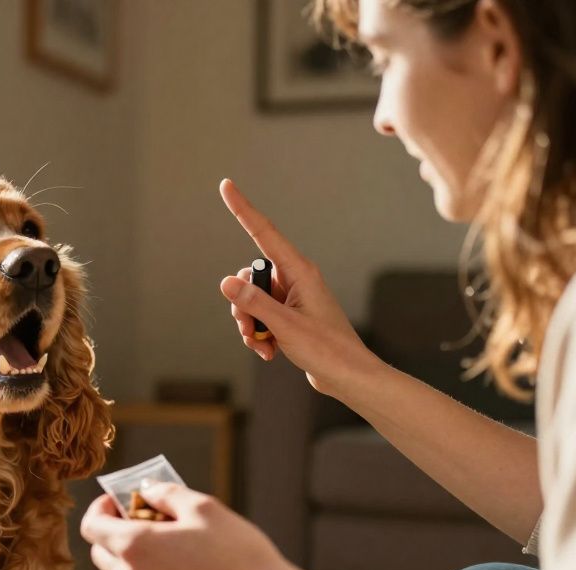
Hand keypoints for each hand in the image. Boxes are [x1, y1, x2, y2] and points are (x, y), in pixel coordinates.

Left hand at [80, 483, 304, 569]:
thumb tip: (144, 491)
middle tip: (146, 520)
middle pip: (100, 552)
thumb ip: (164, 493)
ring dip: (132, 558)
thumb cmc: (236, 551)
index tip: (119, 502)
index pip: (91, 526)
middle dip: (115, 532)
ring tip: (168, 546)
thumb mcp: (202, 506)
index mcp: (134, 546)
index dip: (101, 509)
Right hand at [218, 179, 380, 399]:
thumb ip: (254, 303)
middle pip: (249, 276)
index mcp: (300, 272)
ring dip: (249, 324)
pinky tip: (269, 352)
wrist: (349, 378)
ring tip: (262, 346)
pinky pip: (260, 316)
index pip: (264, 233)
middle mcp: (295, 280)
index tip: (227, 186)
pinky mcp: (289, 316)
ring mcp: (292, 298)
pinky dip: (258, 335)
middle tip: (250, 329)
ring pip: (251, 299)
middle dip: (241, 304)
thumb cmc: (327, 350)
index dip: (243, 209)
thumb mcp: (285, 326)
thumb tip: (226, 281)